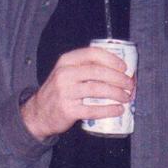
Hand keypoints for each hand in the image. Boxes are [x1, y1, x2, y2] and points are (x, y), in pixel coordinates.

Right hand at [20, 46, 134, 140]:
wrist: (38, 112)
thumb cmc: (59, 91)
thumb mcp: (66, 73)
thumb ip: (85, 68)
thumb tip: (118, 71)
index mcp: (65, 62)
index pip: (92, 54)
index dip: (112, 59)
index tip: (125, 67)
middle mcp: (64, 74)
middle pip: (98, 72)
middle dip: (119, 78)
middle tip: (130, 85)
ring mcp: (65, 92)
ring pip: (97, 89)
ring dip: (117, 93)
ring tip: (126, 97)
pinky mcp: (68, 110)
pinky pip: (93, 110)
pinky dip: (109, 110)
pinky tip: (118, 109)